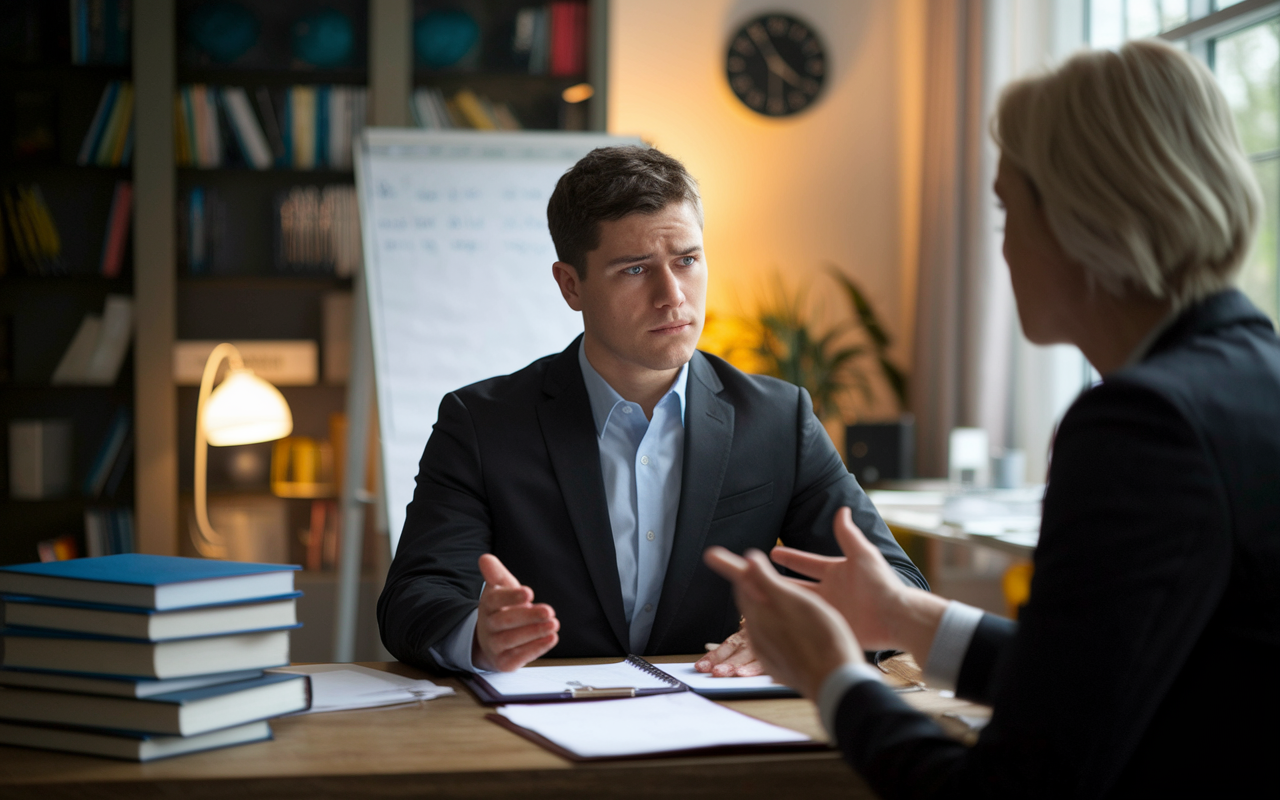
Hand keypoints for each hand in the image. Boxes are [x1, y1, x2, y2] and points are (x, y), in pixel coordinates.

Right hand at [471, 554, 559, 671]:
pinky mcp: (504, 662)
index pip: (495, 600)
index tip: (529, 592)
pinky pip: (518, 658)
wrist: (491, 641)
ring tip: (553, 625)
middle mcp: (488, 626)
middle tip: (549, 611)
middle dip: (528, 616)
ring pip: (511, 640)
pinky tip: (551, 639)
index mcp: (487, 605)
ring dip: (534, 633)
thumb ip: (496, 574)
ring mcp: (494, 645)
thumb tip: (485, 558)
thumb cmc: (502, 610)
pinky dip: (535, 649)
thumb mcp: (500, 589)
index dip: (511, 596)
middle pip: (505, 621)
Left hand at [703, 547, 862, 697]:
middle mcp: (757, 634)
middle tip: (737, 568)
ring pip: (756, 621)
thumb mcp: (796, 602)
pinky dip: (769, 625)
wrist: (834, 683)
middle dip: (743, 586)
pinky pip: (766, 639)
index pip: (741, 585)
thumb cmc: (821, 639)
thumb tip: (748, 559)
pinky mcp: (780, 664)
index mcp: (759, 615)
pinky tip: (782, 625)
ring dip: (756, 605)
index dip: (733, 567)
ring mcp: (767, 652)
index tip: (713, 554)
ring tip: (761, 594)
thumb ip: (768, 581)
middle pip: (747, 603)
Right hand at [770, 507, 946, 660]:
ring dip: (779, 602)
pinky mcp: (830, 629)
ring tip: (756, 600)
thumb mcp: (862, 554)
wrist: (895, 618)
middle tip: (754, 575)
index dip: (789, 558)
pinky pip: (806, 626)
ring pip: (796, 605)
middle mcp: (828, 591)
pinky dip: (790, 625)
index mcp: (834, 572)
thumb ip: (848, 534)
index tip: (771, 552)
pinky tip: (773, 626)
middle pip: (795, 584)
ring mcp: (828, 611)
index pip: (806, 563)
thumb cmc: (880, 584)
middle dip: (775, 580)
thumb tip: (843, 509)